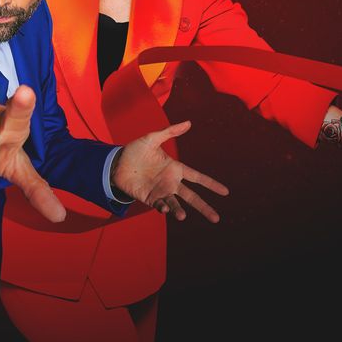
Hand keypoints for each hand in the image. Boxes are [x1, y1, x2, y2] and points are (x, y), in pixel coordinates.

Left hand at [112, 121, 229, 221]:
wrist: (116, 163)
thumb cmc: (135, 151)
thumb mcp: (151, 138)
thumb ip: (169, 132)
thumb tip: (188, 122)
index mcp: (175, 169)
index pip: (198, 177)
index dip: (211, 184)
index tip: (226, 192)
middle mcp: (171, 182)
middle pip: (192, 197)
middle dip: (204, 207)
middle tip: (216, 218)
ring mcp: (161, 192)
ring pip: (176, 204)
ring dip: (179, 211)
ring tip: (183, 216)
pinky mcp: (149, 198)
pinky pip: (160, 205)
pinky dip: (163, 208)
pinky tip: (165, 209)